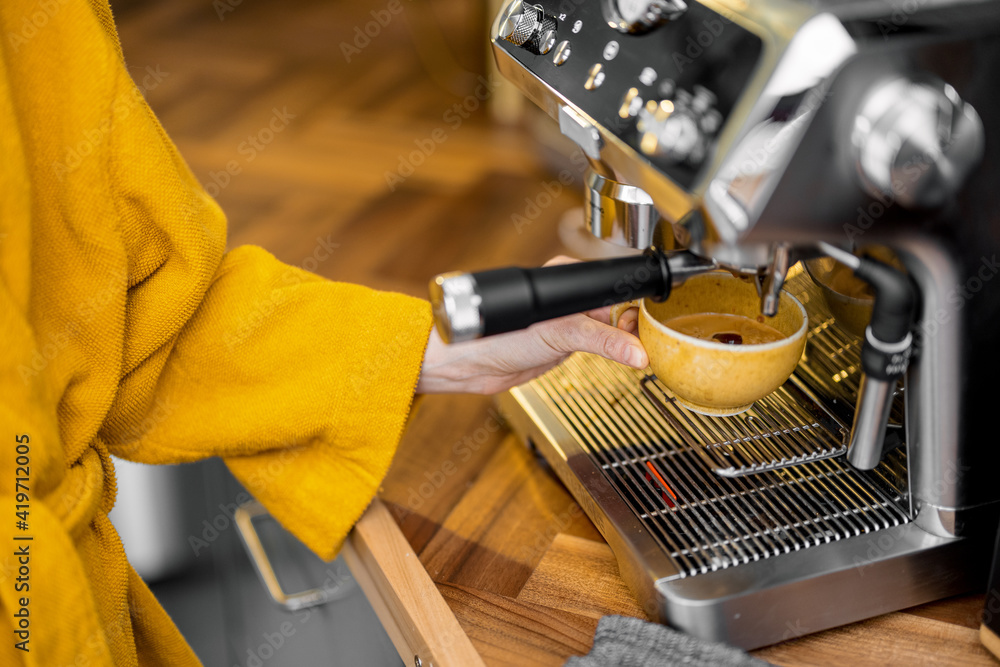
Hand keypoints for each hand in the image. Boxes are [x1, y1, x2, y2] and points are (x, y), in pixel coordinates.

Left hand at [416, 256, 648, 394]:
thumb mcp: (559, 336)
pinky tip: (617, 359)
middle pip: (615, 308)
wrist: (468, 365)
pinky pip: (596, 345)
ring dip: (621, 342)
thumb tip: (635, 350)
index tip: (647, 327)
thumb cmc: (495, 338)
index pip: (613, 287)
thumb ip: (600, 341)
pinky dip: (610, 353)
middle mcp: (567, 297)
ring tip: (634, 354)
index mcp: (565, 280)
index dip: (634, 307)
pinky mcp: (561, 343)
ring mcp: (565, 321)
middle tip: (641, 345)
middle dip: (631, 327)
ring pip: (608, 328)